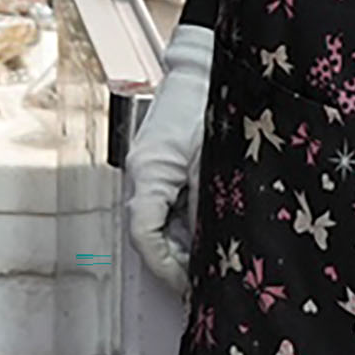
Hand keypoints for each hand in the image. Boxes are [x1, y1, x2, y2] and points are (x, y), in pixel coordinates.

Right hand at [125, 23, 211, 293]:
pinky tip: (209, 232)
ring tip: (211, 261)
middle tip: (203, 282)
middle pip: (150, 232)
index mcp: (149, 171)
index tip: (187, 284)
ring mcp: (150, 169)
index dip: (165, 266)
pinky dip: (185, 223)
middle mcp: (142, 173)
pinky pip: (168, 204)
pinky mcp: (162, 166)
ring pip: (160, 221)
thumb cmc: (206, 104)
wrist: (203, 69)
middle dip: (175, 260)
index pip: (143, 234)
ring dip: (182, 242)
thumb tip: (210, 244)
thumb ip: (206, 204)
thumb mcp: (212, 160)